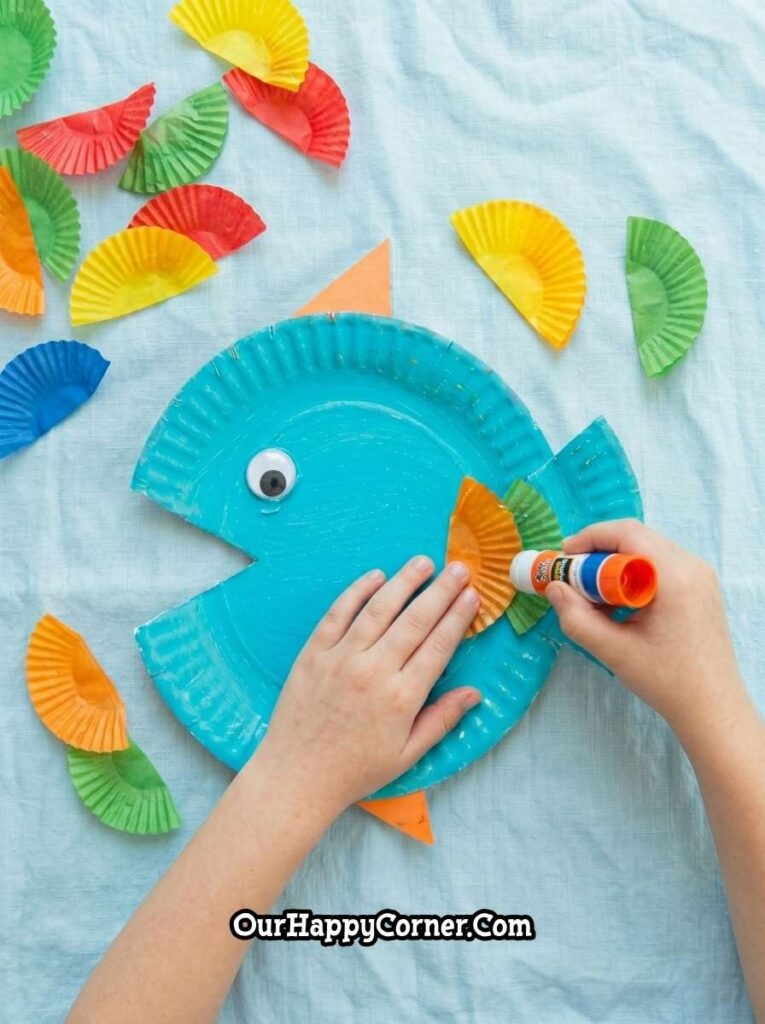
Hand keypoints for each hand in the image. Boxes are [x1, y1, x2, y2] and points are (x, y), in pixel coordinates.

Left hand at [251, 557, 480, 818]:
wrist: (297, 775)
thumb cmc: (355, 770)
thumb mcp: (407, 754)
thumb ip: (442, 720)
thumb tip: (475, 693)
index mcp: (401, 698)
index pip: (438, 646)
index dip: (457, 617)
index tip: (472, 595)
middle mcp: (373, 671)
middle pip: (414, 620)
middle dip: (440, 591)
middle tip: (458, 568)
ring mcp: (341, 658)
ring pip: (378, 609)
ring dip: (403, 582)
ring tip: (423, 562)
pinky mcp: (313, 653)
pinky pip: (338, 614)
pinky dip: (357, 592)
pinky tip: (376, 576)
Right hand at [545, 520, 748, 745]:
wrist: (712, 707)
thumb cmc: (666, 680)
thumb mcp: (613, 650)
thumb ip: (577, 618)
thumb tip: (553, 588)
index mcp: (674, 576)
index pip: (628, 534)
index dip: (590, 538)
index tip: (563, 557)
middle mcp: (692, 566)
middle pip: (638, 538)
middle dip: (599, 551)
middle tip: (572, 574)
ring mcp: (700, 575)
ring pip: (648, 550)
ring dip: (615, 564)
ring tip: (592, 593)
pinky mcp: (701, 588)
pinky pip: (660, 565)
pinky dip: (633, 575)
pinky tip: (617, 604)